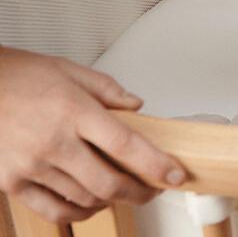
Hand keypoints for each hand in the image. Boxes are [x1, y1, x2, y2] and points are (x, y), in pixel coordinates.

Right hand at [0, 48, 185, 224]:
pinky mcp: (13, 183)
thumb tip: (136, 107)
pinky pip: (53, 210)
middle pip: (108, 182)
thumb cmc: (23, 76)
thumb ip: (109, 90)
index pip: (125, 144)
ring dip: (112, 200)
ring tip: (126, 190)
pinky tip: (92, 203)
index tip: (175, 174)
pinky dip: (79, 211)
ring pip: (84, 198)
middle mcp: (54, 142)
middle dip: (139, 191)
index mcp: (74, 111)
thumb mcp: (72, 71)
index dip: (154, 164)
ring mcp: (32, 166)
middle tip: (154, 188)